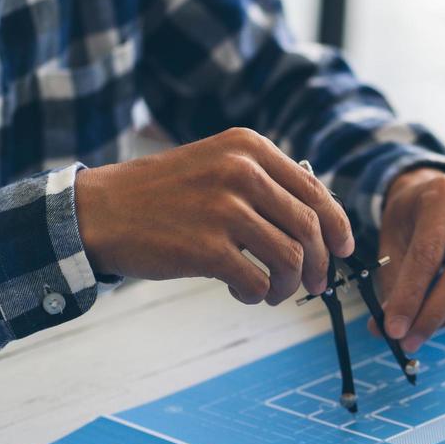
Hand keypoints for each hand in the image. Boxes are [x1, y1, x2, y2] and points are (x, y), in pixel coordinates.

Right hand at [74, 127, 353, 304]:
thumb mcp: (217, 167)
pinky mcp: (207, 248)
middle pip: (310, 227)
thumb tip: (322, 221)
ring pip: (291, 259)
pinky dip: (259, 296)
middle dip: (322, 263)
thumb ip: (266, 184)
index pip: (315, 190)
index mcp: (249, 148)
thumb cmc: (163, 196)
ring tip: (273, 293)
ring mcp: (224, 209)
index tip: (344, 250)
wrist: (101, 211)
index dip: (338, 226)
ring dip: (290, 285)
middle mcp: (241, 172)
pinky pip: (259, 282)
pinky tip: (243, 294)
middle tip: (317, 285)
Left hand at [376, 170, 444, 351]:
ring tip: (433, 323)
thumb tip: (387, 331)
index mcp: (444, 193)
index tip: (395, 329)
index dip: (411, 297)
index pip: (428, 254)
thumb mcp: (392, 241)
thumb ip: (392, 284)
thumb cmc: (414, 220)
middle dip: (436, 314)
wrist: (441, 197)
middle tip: (412, 340)